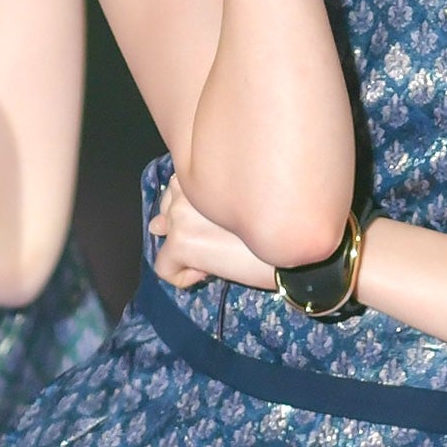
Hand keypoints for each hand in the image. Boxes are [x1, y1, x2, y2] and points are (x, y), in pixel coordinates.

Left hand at [149, 174, 275, 291]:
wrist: (292, 253)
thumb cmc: (275, 225)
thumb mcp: (234, 209)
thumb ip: (193, 207)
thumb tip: (154, 226)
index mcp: (202, 169)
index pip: (178, 189)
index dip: (196, 210)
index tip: (222, 222)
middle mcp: (187, 185)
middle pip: (167, 211)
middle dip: (187, 227)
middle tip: (223, 239)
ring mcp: (180, 214)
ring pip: (165, 238)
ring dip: (188, 250)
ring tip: (220, 253)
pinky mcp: (180, 242)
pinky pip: (164, 268)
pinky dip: (183, 277)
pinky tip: (210, 271)